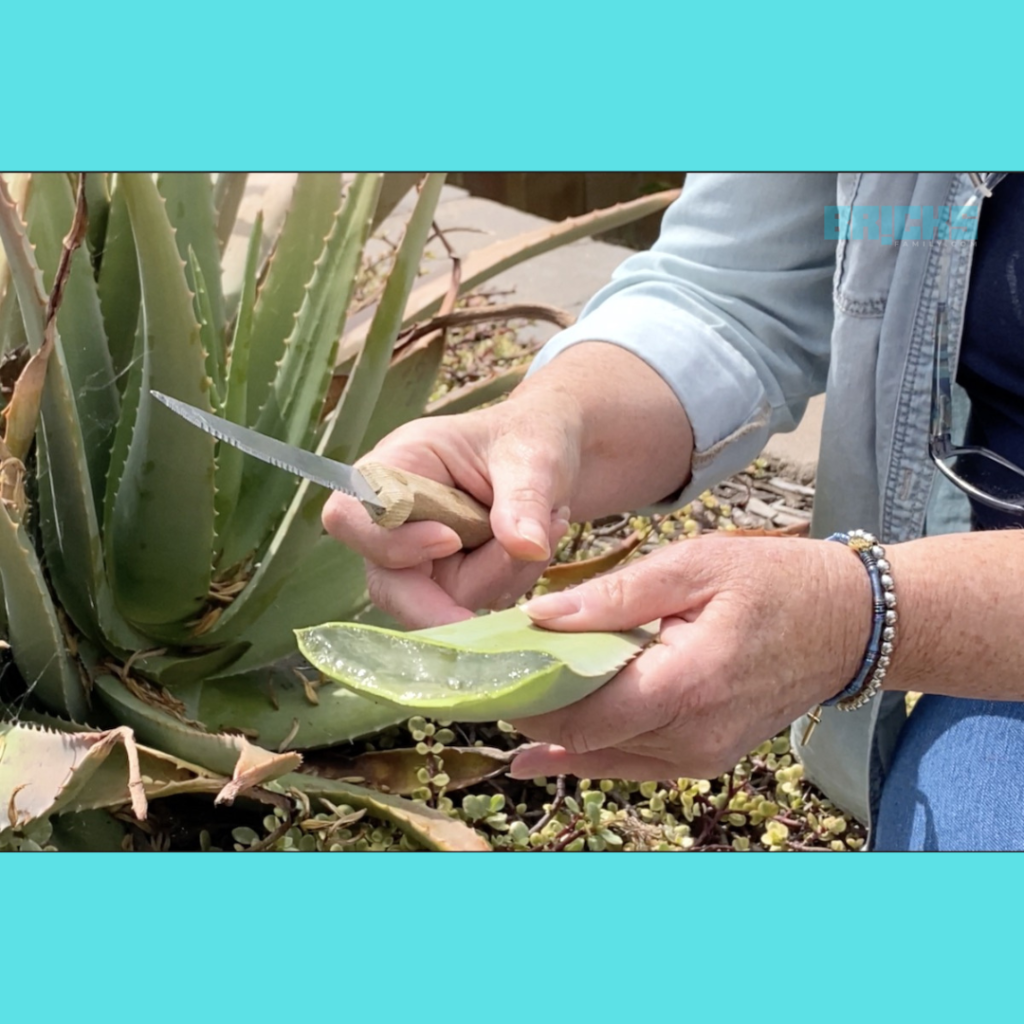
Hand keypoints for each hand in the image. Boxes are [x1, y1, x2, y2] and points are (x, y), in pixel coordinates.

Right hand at [322, 393, 581, 627]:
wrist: (553, 455)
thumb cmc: (528, 438)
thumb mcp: (532, 456)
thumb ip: (524, 498)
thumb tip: (527, 546)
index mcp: (395, 468)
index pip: (352, 517)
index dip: (390, 542)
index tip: (450, 539)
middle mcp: (397, 520)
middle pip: (386, 583)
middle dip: (440, 603)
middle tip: (484, 615)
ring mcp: (422, 558)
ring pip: (443, 600)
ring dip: (501, 575)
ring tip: (548, 524)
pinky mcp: (451, 582)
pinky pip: (475, 604)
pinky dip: (512, 581)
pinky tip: (537, 545)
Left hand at [508, 534, 870, 781]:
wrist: (848, 624)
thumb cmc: (774, 582)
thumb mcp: (694, 566)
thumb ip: (615, 596)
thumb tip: (540, 617)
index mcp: (687, 684)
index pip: (581, 712)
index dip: (525, 695)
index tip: (483, 667)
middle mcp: (691, 736)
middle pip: (583, 738)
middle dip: (529, 708)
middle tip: (483, 675)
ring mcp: (699, 755)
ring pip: (601, 755)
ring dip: (553, 726)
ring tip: (504, 693)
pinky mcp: (702, 757)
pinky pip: (628, 760)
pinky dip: (583, 750)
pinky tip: (536, 752)